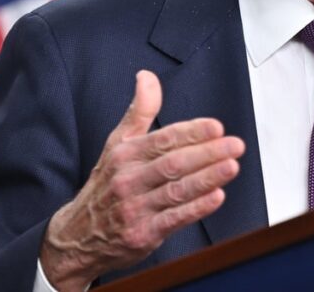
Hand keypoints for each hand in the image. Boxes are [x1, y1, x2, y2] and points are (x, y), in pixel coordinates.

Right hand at [39, 70, 244, 290]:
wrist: (78, 236)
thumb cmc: (105, 185)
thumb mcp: (117, 144)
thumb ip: (139, 111)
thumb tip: (147, 77)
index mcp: (125, 154)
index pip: (163, 139)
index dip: (192, 132)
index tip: (216, 127)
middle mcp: (129, 179)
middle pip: (173, 163)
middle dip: (208, 153)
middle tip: (234, 145)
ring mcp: (135, 208)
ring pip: (176, 190)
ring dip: (207, 178)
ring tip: (231, 166)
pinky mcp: (142, 235)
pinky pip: (173, 219)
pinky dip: (196, 208)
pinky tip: (216, 197)